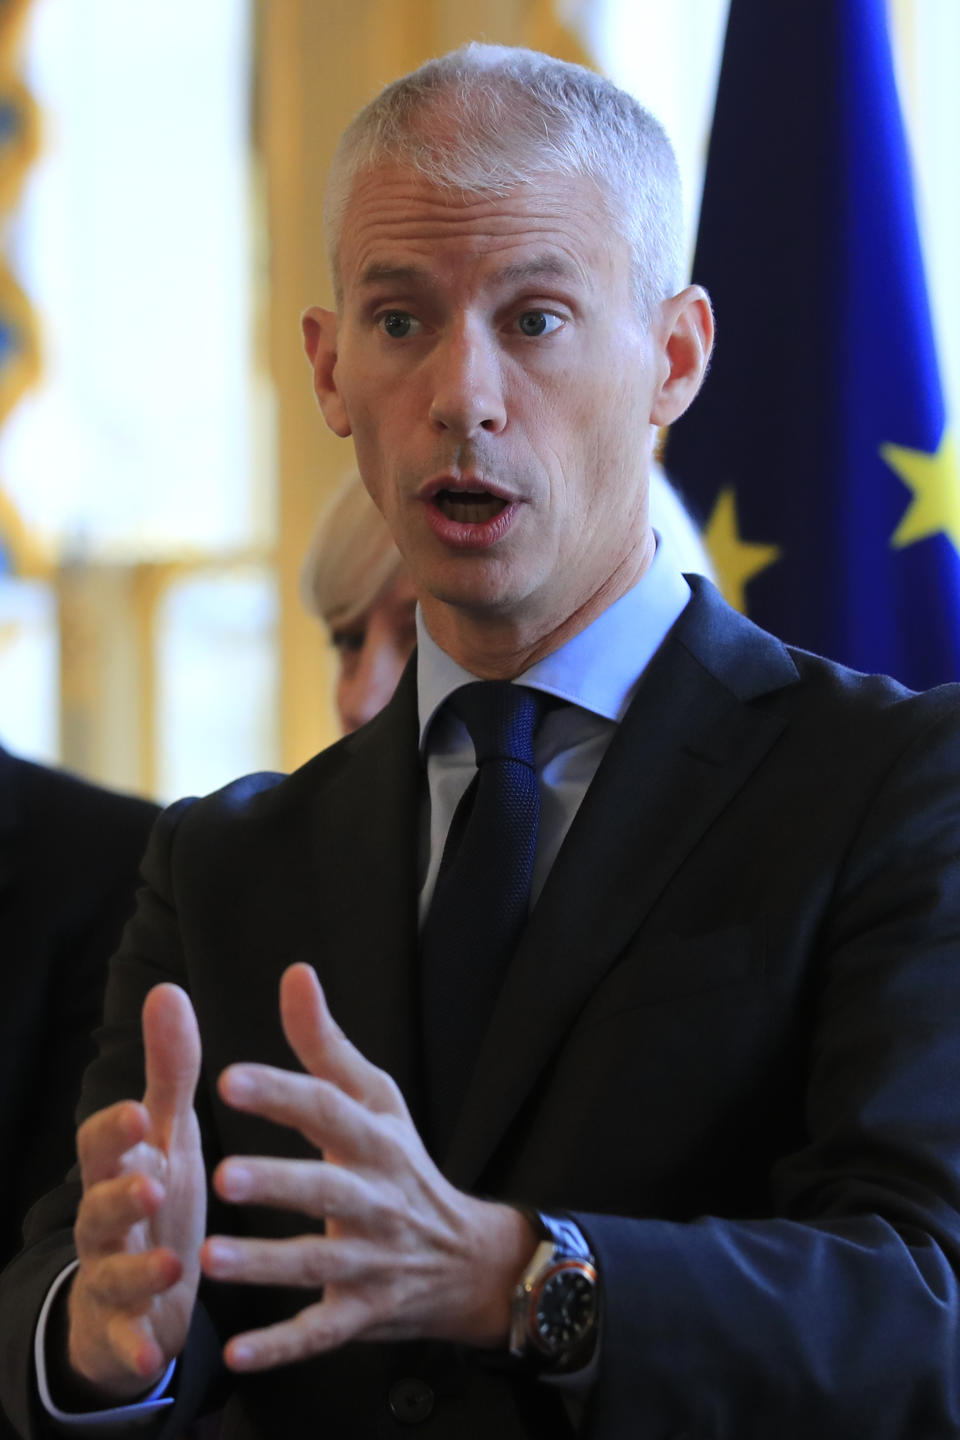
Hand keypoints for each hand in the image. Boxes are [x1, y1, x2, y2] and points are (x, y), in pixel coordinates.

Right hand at [68, 984, 205, 1398]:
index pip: (104, 1144)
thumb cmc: (152, 1191)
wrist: (133, 1289)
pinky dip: (136, 1347)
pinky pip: (125, 1342)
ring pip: (113, 1273)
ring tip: (168, 1265)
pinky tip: (155, 1355)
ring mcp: (111, 1276)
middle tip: (150, 1182)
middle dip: (119, 1195)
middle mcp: (109, 1220)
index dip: (116, 1131)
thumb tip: (167, 988)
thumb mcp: (165, 1132)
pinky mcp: (124, 1330)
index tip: (138, 1113)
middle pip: (100, 1206)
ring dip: (137, 1269)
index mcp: (123, 1167)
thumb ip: (170, 1068)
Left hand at [201, 962, 535, 1372]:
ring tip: (209, 1258)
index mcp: (375, 1140)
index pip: (328, 1112)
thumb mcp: (376, 1099)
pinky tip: (240, 1354)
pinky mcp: (361, 1313)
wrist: (468, 1259)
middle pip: (327, 1189)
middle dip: (278, 1184)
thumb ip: (326, 1042)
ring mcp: (371, 1261)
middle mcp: (376, 1199)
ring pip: (317, 1264)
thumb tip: (295, 972)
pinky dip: (284, 1347)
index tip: (228, 1077)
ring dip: (265, 1264)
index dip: (281, 1094)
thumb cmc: (403, 1164)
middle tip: (221, 1174)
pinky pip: (322, 1333)